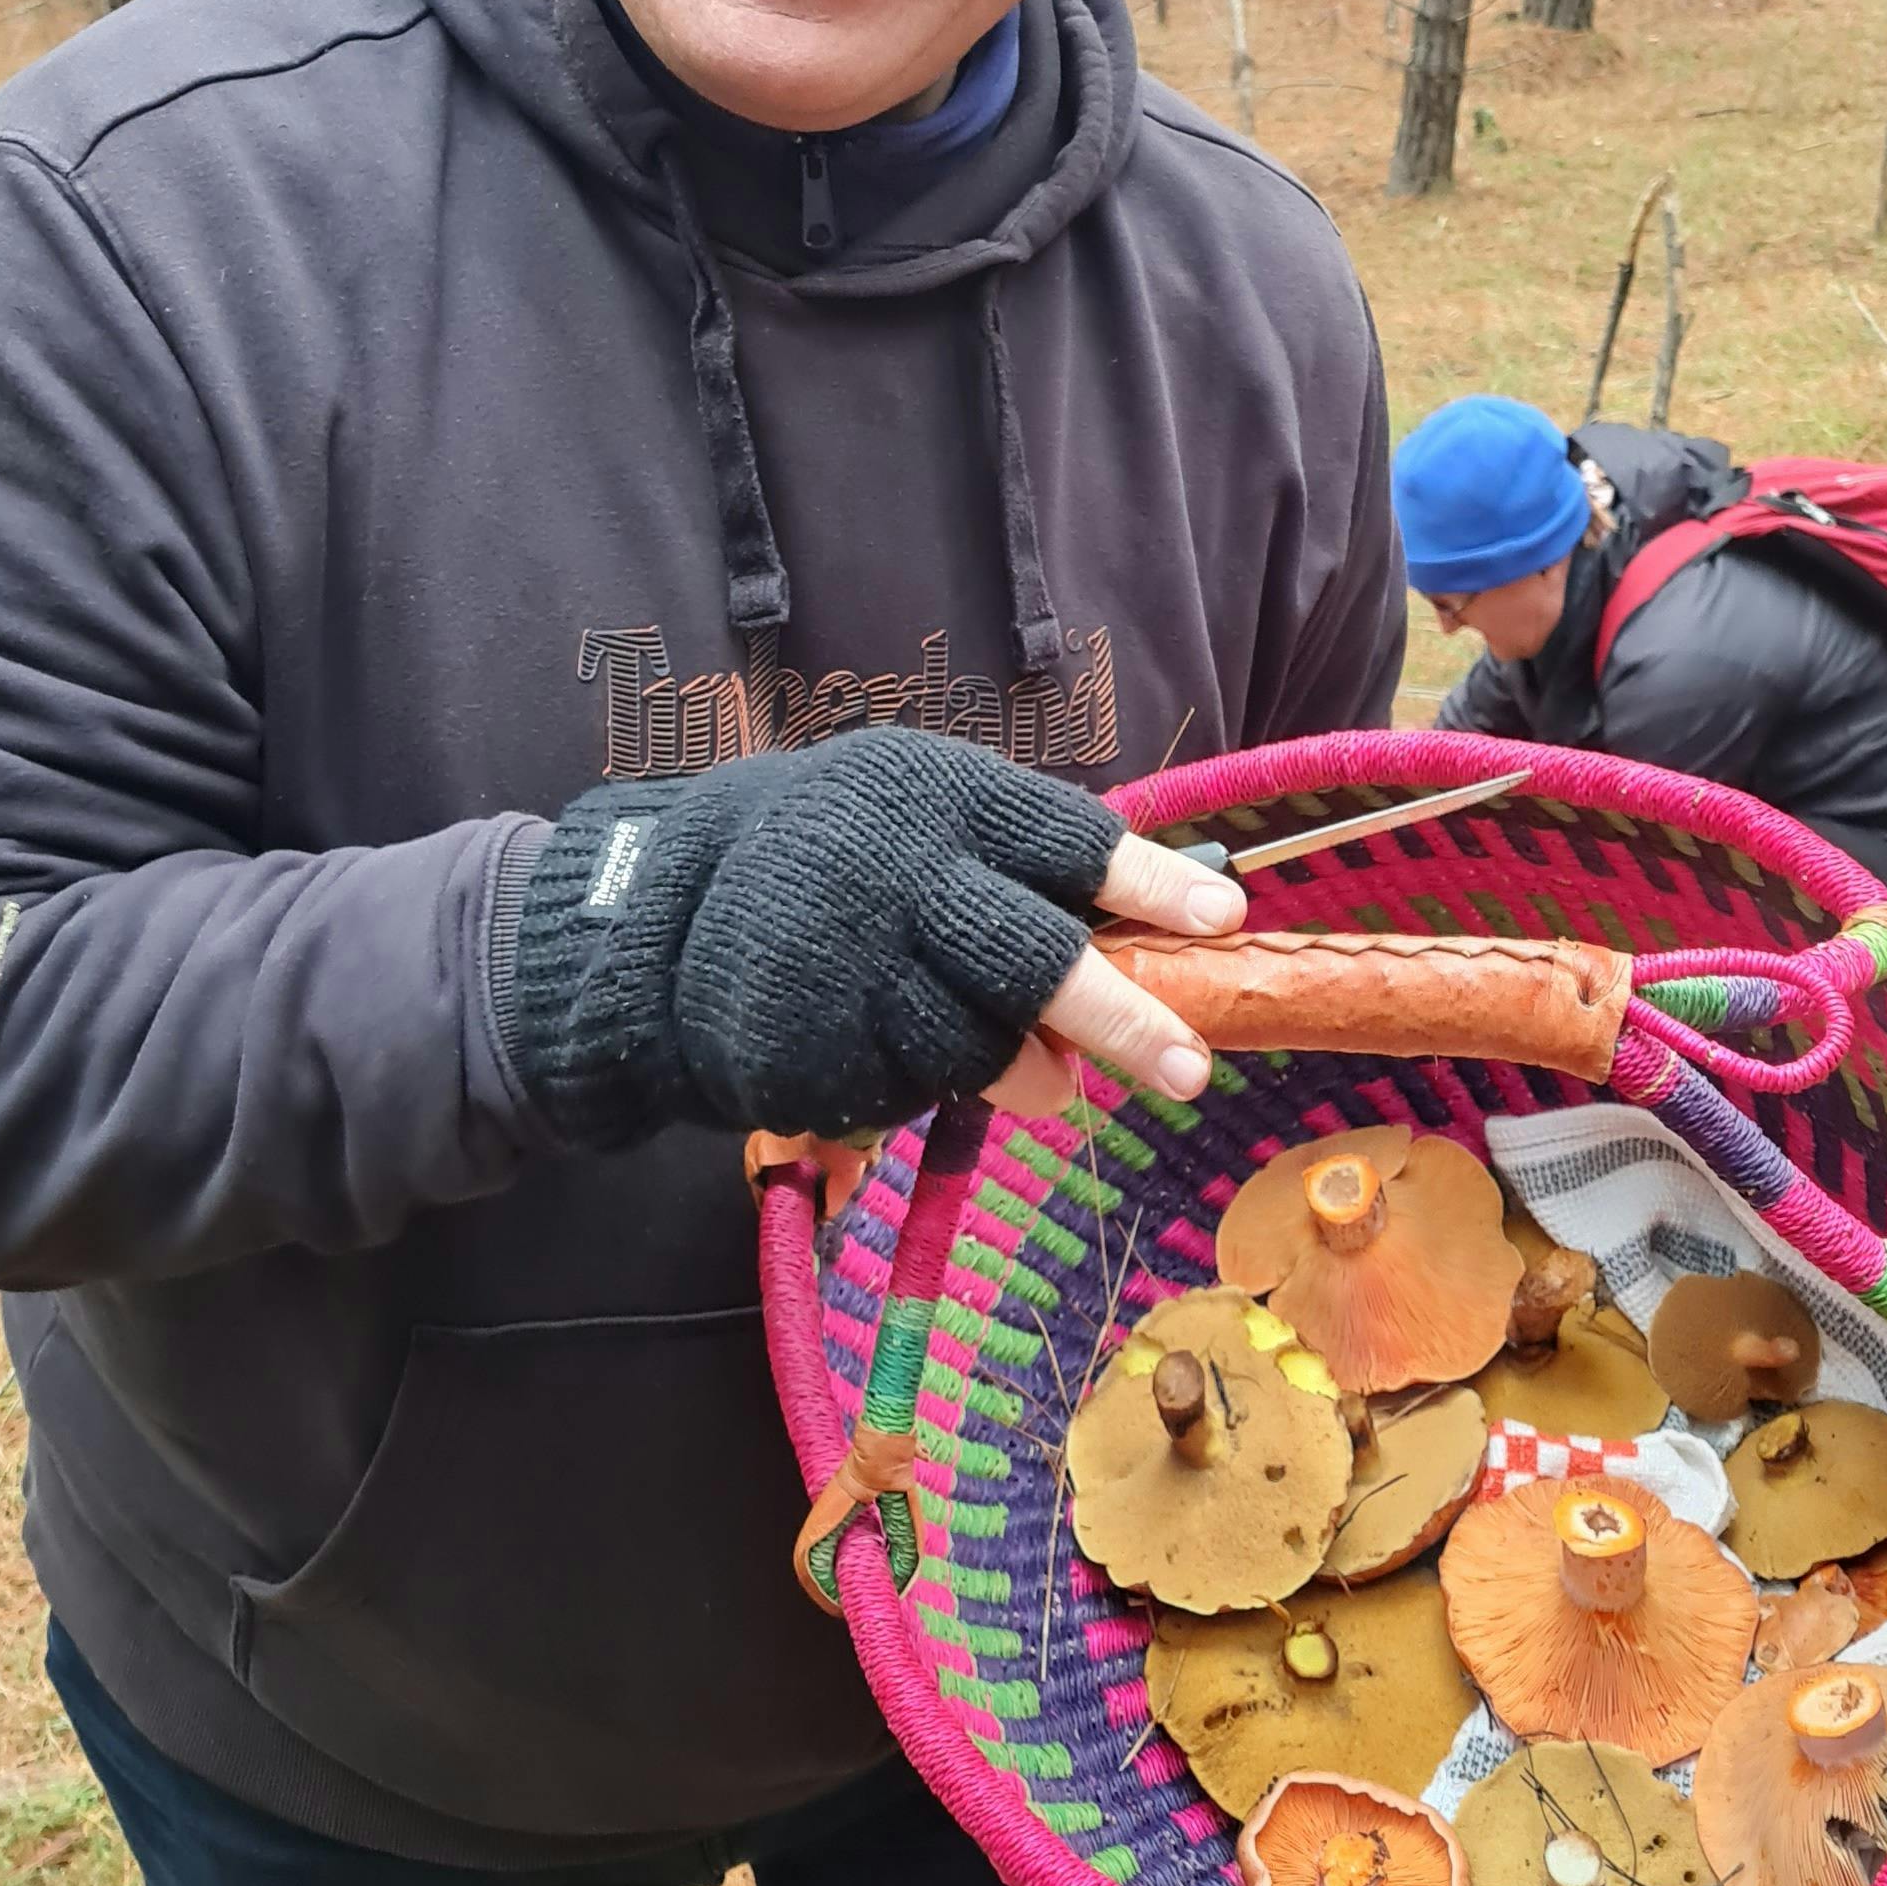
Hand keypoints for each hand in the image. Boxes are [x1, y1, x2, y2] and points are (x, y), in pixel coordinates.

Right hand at [506, 729, 1236, 1149]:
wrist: (661, 908)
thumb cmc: (837, 850)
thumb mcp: (918, 810)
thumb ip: (1019, 861)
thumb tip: (1154, 925)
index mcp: (938, 800)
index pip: (1065, 842)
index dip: (1149, 885)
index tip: (1225, 919)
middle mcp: (896, 878)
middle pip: (1033, 959)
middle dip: (1123, 1019)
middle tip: (1187, 1070)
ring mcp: (847, 969)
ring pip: (980, 1042)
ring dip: (1032, 1072)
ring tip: (1056, 1084)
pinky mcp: (809, 1048)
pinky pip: (909, 1085)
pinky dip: (936, 1084)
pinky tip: (919, 1056)